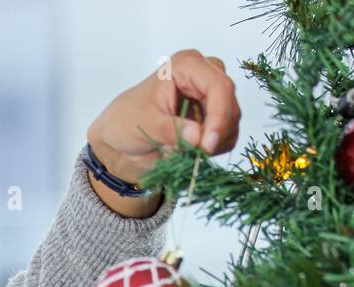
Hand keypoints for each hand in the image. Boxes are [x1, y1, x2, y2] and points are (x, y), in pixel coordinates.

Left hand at [87, 49, 240, 186]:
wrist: (121, 140)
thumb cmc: (126, 122)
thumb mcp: (145, 124)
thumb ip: (172, 129)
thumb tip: (198, 137)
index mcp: (187, 66)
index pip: (219, 86)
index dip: (219, 116)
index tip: (207, 145)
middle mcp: (204, 76)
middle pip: (229, 103)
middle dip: (218, 132)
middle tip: (198, 153)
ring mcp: (210, 98)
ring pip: (232, 121)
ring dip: (215, 143)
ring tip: (186, 151)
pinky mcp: (212, 119)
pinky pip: (227, 136)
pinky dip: (214, 149)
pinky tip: (193, 152)